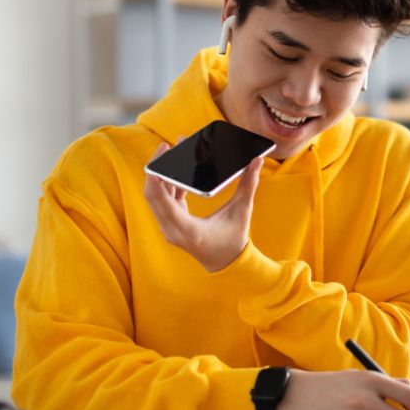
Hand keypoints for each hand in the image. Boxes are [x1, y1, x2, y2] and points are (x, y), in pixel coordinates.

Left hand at [143, 142, 261, 271]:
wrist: (226, 263)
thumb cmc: (234, 240)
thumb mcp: (242, 211)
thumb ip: (248, 185)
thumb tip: (257, 161)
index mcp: (187, 228)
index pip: (161, 200)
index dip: (156, 176)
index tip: (161, 156)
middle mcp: (172, 230)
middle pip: (152, 195)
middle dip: (156, 168)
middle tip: (166, 146)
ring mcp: (168, 229)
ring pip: (155, 197)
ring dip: (161, 175)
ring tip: (172, 153)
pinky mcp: (171, 225)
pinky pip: (163, 202)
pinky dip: (167, 185)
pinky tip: (178, 171)